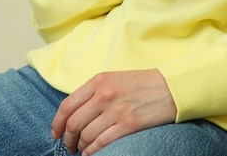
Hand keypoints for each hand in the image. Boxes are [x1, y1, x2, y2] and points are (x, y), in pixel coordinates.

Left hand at [51, 69, 176, 155]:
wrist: (171, 87)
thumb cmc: (143, 83)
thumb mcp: (114, 78)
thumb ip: (94, 92)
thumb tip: (75, 112)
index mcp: (98, 81)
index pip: (67, 105)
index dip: (57, 123)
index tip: (56, 133)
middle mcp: (104, 95)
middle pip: (74, 123)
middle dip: (67, 139)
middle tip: (68, 146)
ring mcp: (116, 111)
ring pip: (86, 135)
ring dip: (80, 147)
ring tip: (81, 150)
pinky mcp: (128, 125)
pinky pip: (101, 143)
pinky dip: (92, 151)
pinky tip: (91, 153)